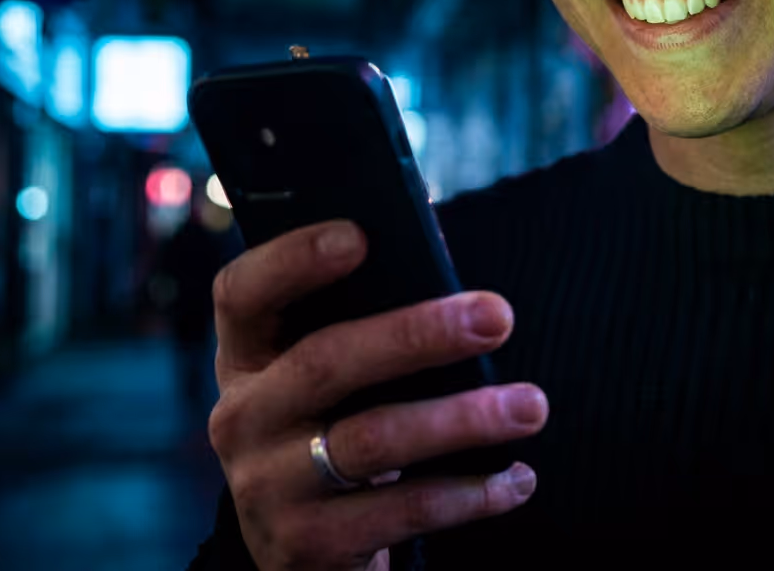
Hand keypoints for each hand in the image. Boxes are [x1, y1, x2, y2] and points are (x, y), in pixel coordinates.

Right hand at [208, 220, 548, 570]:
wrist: (303, 546)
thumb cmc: (335, 427)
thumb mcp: (323, 381)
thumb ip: (357, 328)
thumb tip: (452, 290)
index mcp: (246, 357)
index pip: (242, 293)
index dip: (291, 259)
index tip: (359, 234)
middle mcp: (242, 417)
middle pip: (324, 362)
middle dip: (417, 334)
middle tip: (496, 316)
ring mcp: (267, 486)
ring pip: (373, 441)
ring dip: (462, 418)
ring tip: (530, 405)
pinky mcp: (307, 545)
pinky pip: (402, 513)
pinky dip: (470, 492)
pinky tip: (517, 477)